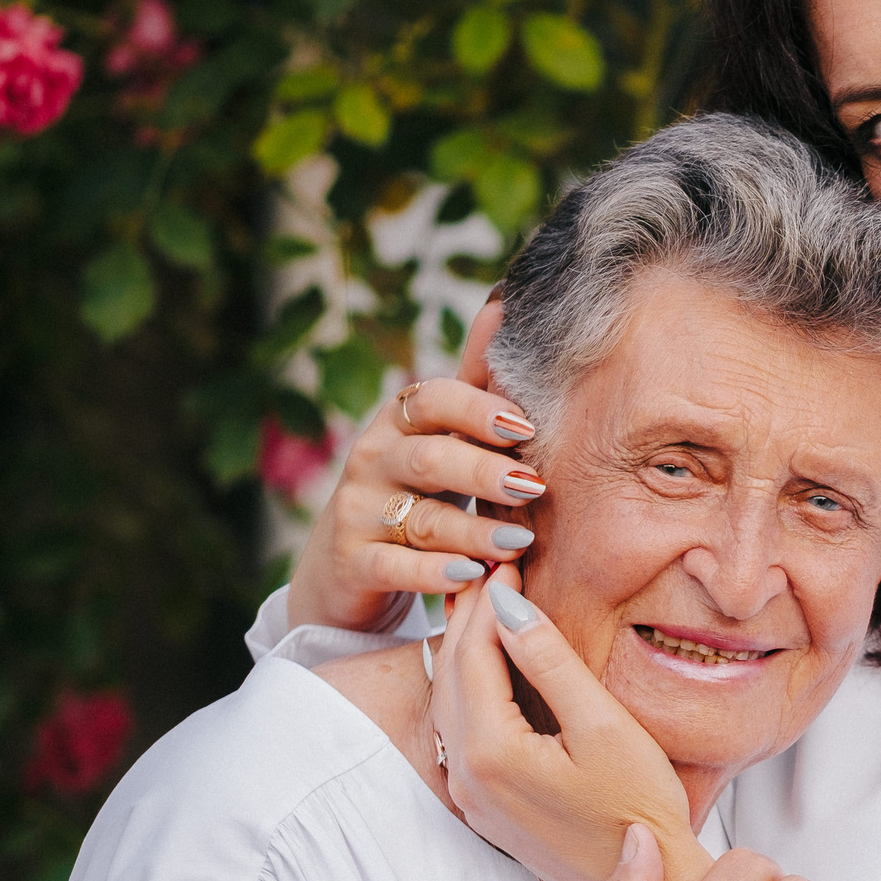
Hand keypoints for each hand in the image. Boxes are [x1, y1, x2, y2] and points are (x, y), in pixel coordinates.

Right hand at [288, 297, 541, 631]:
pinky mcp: (354, 563)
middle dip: (483, 472)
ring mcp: (358, 513)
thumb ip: (473, 385)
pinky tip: (469, 576)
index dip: (477, 409)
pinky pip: (395, 567)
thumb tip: (504, 303)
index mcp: (399, 422)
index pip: (432, 399)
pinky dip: (434, 574)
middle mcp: (373, 460)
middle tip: (534, 485)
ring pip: (421, 519)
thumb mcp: (439, 436)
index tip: (527, 427)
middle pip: (429, 459)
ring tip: (519, 543)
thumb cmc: (412, 488)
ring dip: (474, 530)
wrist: (346, 564)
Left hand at [432, 565, 708, 880]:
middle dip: (469, 618)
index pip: (473, 654)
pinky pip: (460, 730)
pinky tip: (491, 665)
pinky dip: (471, 687)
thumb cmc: (638, 806)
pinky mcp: (483, 805)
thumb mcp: (603, 725)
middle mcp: (464, 774)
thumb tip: (507, 605)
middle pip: (452, 675)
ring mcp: (469, 794)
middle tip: (492, 569)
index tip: (508, 559)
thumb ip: (550, 662)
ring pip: (450, 703)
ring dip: (465, 650)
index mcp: (489, 751)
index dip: (488, 601)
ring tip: (488, 604)